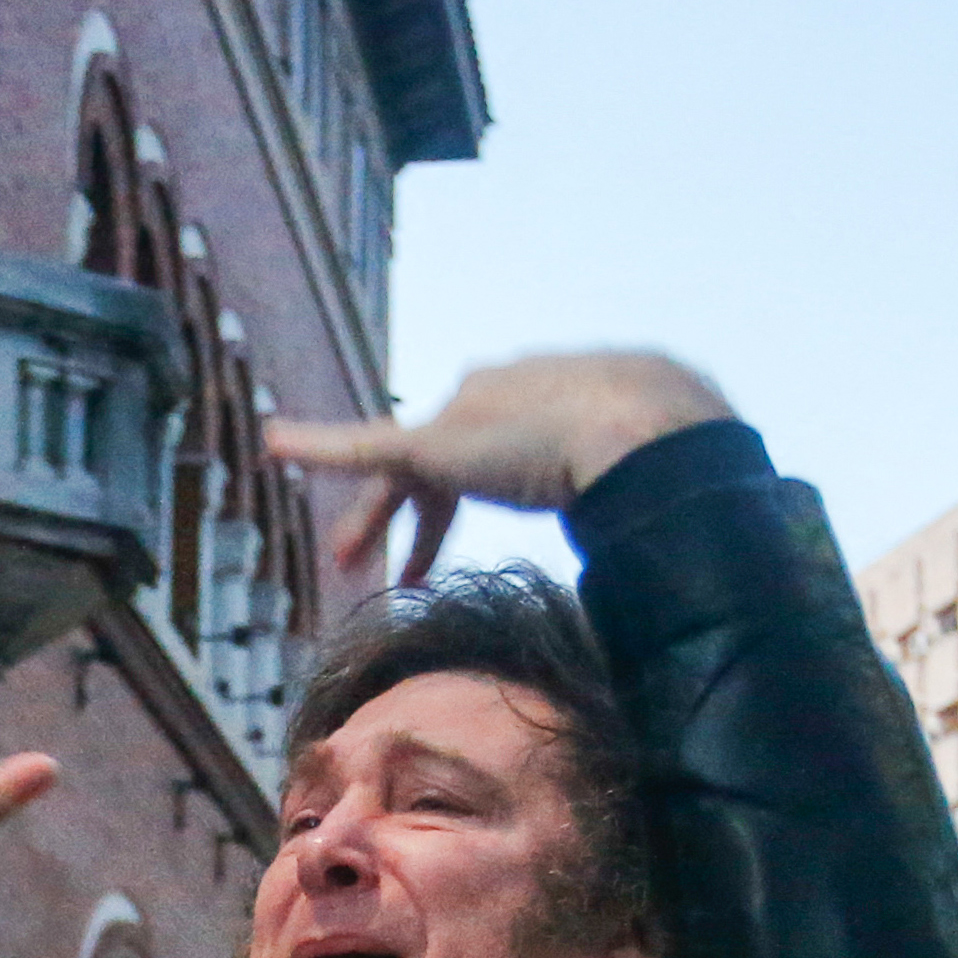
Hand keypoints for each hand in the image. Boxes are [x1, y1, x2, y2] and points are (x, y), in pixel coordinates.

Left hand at [265, 349, 734, 580]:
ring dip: (371, 519)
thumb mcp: (643, 474)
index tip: (465, 539)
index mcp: (539, 399)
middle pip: (433, 462)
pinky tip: (273, 443)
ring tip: (346, 561)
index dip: (469, 499)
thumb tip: (684, 530)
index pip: (489, 451)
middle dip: (406, 514)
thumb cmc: (666, 454)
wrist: (647, 431)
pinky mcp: (437, 441)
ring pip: (397, 471)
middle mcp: (492, 395)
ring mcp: (462, 415)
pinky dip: (316, 444)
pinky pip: (361, 445)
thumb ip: (634, 495)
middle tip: (388, 562)